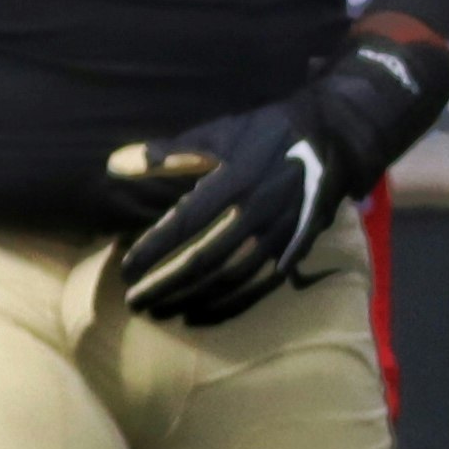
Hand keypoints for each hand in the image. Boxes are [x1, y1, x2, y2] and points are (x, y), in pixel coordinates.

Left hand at [104, 32, 448, 329]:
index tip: (125, 269)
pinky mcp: (296, 247)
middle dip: (166, 284)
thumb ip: (167, 153)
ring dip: (193, 299)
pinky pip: (261, 286)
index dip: (152, 249)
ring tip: (159, 311)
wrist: (334, 136)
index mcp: (236, 181)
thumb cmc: (266, 132)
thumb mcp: (219, 133)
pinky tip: (200, 315)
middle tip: (133, 301)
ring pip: (232, 278)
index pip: (184, 224)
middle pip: (205, 260)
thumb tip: (114, 164)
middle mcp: (258, 212)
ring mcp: (281, 233)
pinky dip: (229, 305)